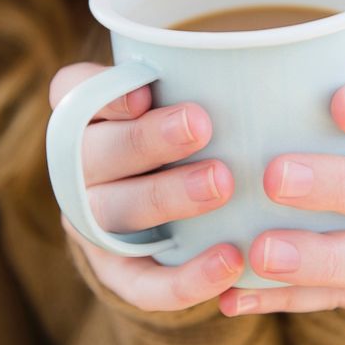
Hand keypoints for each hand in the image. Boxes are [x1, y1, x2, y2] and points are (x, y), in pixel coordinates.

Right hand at [49, 62, 244, 310]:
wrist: (175, 219)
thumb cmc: (194, 138)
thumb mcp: (191, 100)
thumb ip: (206, 81)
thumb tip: (270, 61)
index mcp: (88, 115)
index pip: (74, 91)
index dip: (103, 92)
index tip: (145, 91)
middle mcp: (79, 168)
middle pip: (94, 151)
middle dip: (147, 139)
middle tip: (202, 125)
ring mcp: (93, 223)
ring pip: (115, 211)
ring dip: (166, 197)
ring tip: (223, 185)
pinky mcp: (117, 273)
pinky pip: (141, 283)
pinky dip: (184, 278)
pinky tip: (230, 262)